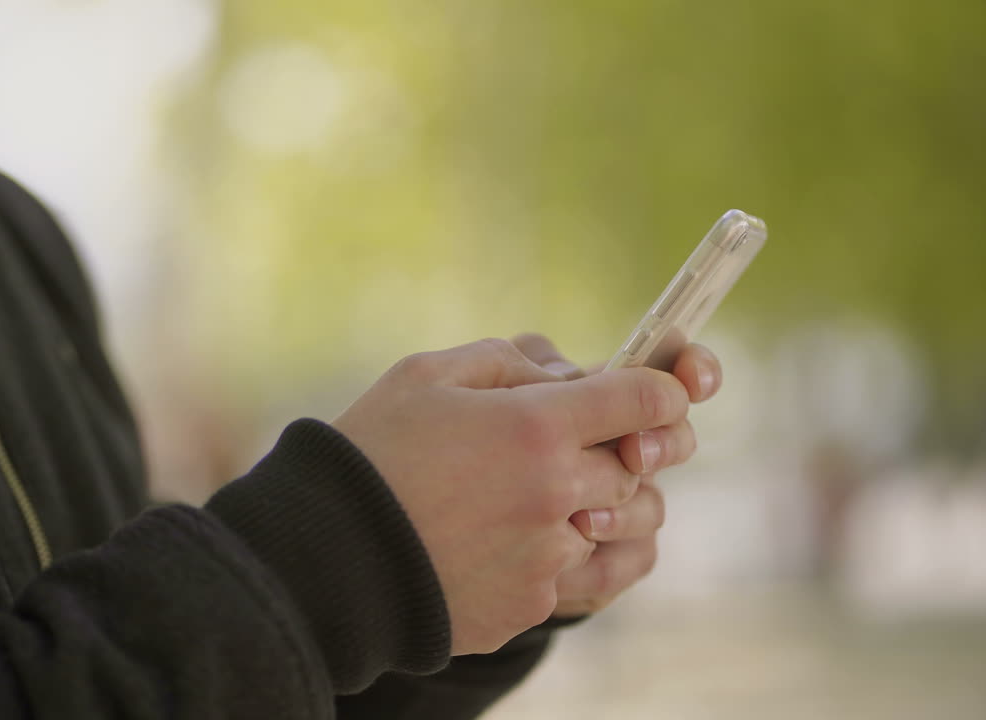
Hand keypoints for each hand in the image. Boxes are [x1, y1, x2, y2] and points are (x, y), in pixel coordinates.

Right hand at [332, 338, 690, 654]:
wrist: (324, 557)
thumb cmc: (370, 453)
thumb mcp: (427, 375)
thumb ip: (507, 361)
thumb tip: (564, 376)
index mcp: (534, 428)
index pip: (643, 401)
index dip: (661, 390)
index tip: (658, 390)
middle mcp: (554, 496)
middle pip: (637, 468)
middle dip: (624, 448)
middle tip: (583, 440)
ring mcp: (546, 561)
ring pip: (619, 530)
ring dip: (603, 507)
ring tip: (558, 497)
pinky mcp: (528, 608)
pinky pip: (579, 579)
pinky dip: (564, 556)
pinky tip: (522, 542)